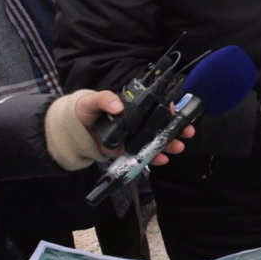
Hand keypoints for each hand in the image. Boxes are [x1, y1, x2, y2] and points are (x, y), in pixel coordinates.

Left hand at [75, 90, 193, 165]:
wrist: (73, 131)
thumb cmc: (85, 111)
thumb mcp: (93, 101)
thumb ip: (105, 99)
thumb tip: (118, 106)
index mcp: (132, 107)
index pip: (154, 106)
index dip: (168, 109)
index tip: (177, 113)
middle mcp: (136, 121)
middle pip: (160, 124)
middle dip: (176, 129)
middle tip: (188, 132)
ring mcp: (133, 136)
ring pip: (156, 140)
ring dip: (169, 144)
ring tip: (178, 147)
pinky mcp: (128, 150)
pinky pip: (144, 154)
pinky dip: (154, 158)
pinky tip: (162, 159)